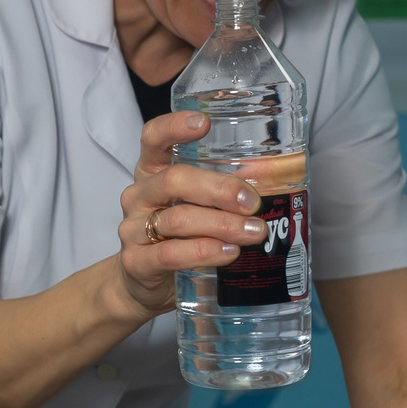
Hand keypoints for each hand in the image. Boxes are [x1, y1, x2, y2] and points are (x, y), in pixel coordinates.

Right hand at [110, 111, 272, 317]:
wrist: (142, 284)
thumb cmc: (178, 237)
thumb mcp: (197, 207)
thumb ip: (224, 192)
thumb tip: (273, 178)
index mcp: (152, 172)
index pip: (153, 138)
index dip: (174, 127)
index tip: (204, 123)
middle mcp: (139, 195)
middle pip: (175, 180)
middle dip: (220, 189)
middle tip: (253, 203)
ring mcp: (132, 229)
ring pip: (178, 219)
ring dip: (222, 225)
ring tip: (254, 232)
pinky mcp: (136, 262)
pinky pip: (171, 254)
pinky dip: (204, 252)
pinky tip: (228, 252)